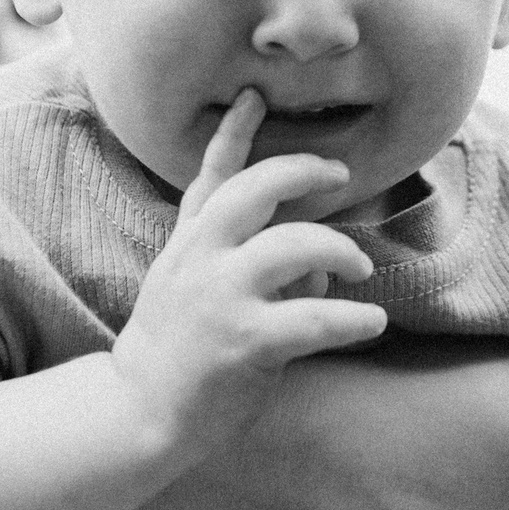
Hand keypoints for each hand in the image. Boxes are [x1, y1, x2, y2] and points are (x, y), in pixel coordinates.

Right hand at [110, 89, 389, 459]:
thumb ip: (247, 261)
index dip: (234, 133)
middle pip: (255, 190)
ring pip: (293, 246)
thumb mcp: (190, 287)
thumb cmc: (177, 351)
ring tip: (361, 268)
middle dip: (303, 171)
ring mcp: (220, 298)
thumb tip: (320, 259)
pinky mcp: (242, 342)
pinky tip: (371, 322)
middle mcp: (200, 260)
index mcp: (189, 244)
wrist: (136, 413)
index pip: (211, 176)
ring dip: (339, 250)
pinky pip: (314, 319)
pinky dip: (352, 319)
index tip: (255, 96)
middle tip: (341, 175)